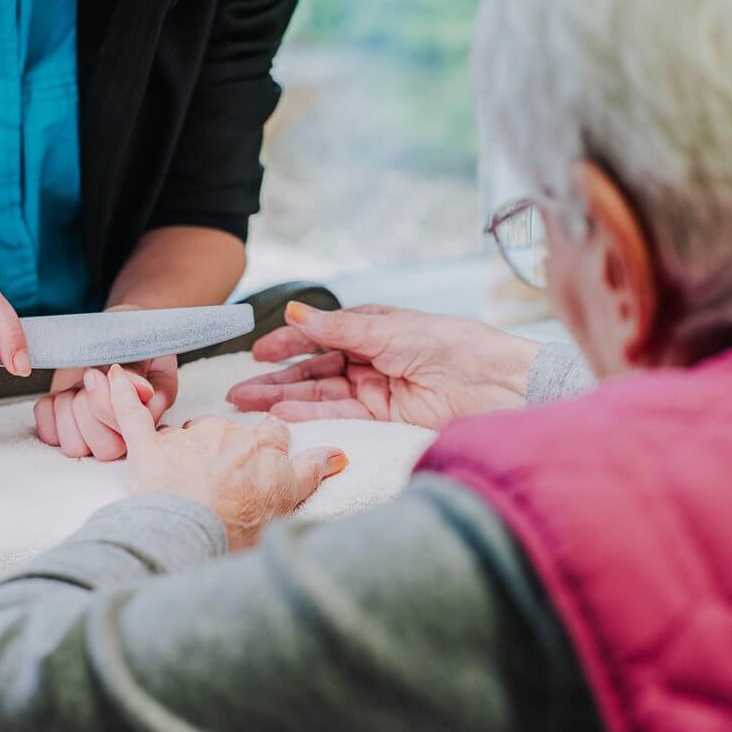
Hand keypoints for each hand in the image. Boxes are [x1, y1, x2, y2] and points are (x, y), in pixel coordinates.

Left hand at [34, 305, 178, 460]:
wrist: (106, 329)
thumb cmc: (126, 336)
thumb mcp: (139, 346)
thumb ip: (139, 371)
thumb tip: (144, 393)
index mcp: (149, 413)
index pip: (129, 430)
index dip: (111, 402)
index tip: (108, 370)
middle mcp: (122, 431)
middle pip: (106, 450)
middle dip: (90, 409)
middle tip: (90, 376)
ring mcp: (91, 433)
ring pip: (75, 448)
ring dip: (68, 411)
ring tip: (76, 388)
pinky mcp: (64, 428)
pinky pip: (49, 435)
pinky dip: (49, 411)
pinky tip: (61, 394)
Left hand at [108, 365, 347, 549]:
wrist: (189, 540)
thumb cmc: (238, 532)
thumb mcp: (288, 505)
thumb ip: (311, 472)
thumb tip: (338, 454)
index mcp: (264, 447)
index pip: (273, 433)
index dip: (267, 452)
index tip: (260, 471)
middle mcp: (228, 435)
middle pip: (230, 433)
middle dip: (226, 455)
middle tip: (220, 491)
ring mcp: (187, 439)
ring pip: (190, 432)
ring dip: (188, 448)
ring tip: (182, 484)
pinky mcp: (148, 448)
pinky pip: (133, 414)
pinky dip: (120, 395)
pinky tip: (110, 376)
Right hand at [227, 302, 540, 429]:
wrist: (492, 384)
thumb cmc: (449, 344)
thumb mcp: (386, 330)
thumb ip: (336, 328)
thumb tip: (293, 313)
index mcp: (371, 329)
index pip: (319, 336)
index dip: (287, 344)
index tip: (257, 352)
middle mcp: (368, 359)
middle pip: (313, 370)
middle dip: (276, 379)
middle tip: (238, 391)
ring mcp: (373, 390)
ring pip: (319, 395)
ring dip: (284, 400)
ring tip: (249, 406)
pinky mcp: (382, 418)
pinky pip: (338, 415)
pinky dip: (310, 415)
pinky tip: (283, 414)